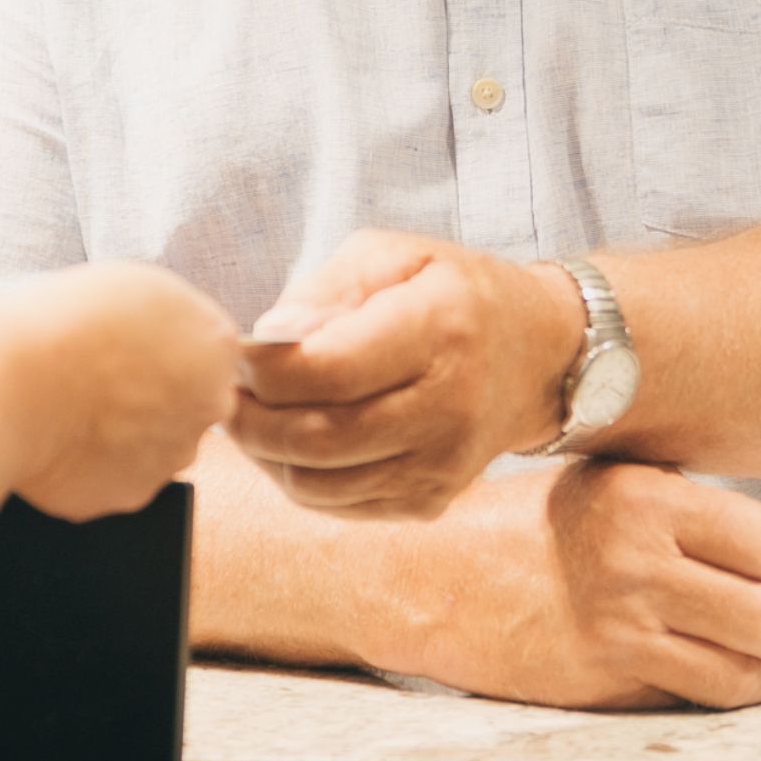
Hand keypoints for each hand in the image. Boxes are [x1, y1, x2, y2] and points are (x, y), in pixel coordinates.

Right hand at [0, 262, 238, 521]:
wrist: (7, 388)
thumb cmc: (61, 324)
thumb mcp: (136, 285)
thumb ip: (177, 320)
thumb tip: (179, 344)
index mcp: (215, 345)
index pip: (205, 349)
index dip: (161, 345)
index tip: (125, 343)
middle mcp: (208, 407)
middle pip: (188, 400)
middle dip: (154, 393)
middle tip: (98, 376)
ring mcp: (172, 457)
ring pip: (153, 442)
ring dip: (124, 430)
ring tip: (73, 405)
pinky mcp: (132, 496)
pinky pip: (117, 475)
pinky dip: (94, 462)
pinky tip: (63, 437)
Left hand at [230, 229, 578, 517]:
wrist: (536, 356)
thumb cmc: (453, 293)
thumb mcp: (395, 254)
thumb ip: (327, 287)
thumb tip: (271, 333)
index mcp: (439, 331)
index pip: (326, 369)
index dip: (260, 367)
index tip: (235, 350)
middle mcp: (448, 407)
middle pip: (315, 436)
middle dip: (248, 417)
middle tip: (224, 389)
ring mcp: (442, 465)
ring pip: (317, 483)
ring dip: (263, 453)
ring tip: (248, 414)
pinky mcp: (431, 501)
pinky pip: (338, 505)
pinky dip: (297, 478)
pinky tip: (289, 441)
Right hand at [354, 461, 760, 709]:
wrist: (427, 575)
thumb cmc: (517, 524)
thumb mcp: (609, 489)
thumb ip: (706, 514)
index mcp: (641, 496)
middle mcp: (636, 560)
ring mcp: (621, 626)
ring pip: (747, 667)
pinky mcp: (605, 679)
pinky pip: (700, 695)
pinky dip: (731, 689)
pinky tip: (729, 672)